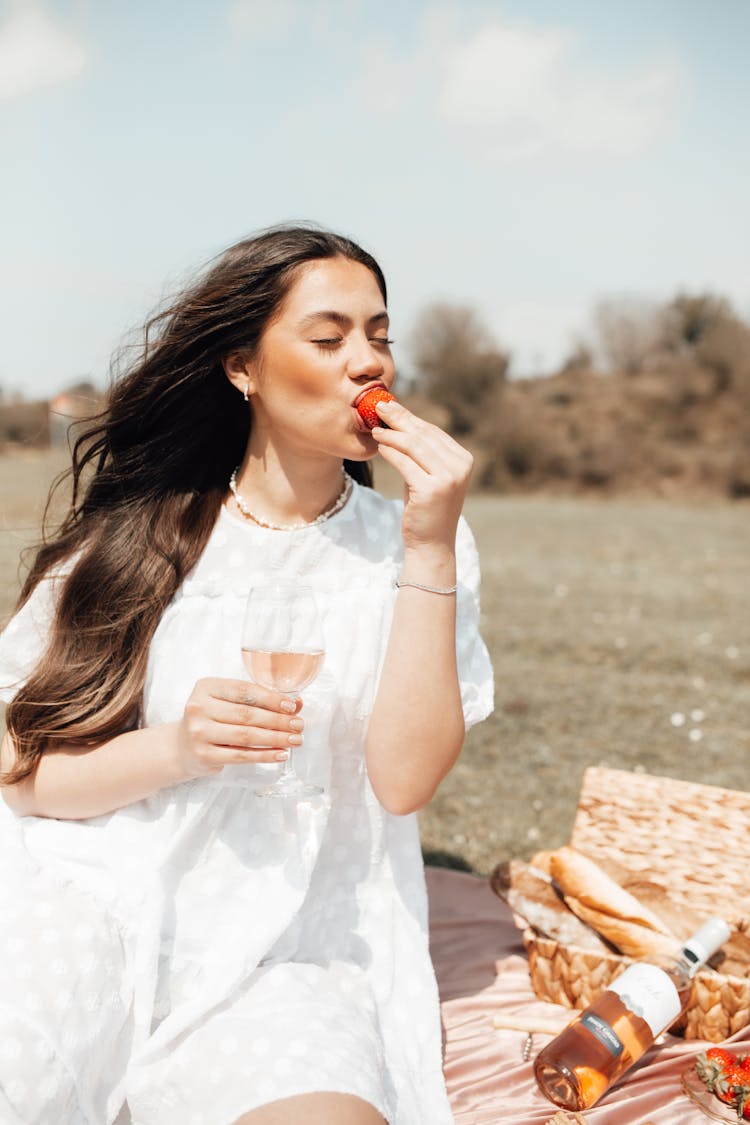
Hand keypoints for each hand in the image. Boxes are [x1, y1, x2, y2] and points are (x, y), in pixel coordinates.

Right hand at [175, 677, 302, 777]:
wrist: (182, 747)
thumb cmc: (211, 720)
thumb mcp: (229, 703)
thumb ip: (259, 701)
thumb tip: (296, 704)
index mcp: (206, 687)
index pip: (244, 691)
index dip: (271, 698)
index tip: (292, 706)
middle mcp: (199, 707)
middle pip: (247, 714)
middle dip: (278, 720)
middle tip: (298, 725)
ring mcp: (199, 732)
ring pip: (246, 736)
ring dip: (275, 738)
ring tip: (294, 739)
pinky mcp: (204, 754)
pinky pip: (241, 756)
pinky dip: (264, 755)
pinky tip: (280, 754)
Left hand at [371, 398, 472, 552]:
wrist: (431, 544)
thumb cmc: (425, 509)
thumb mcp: (427, 476)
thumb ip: (421, 452)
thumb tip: (400, 419)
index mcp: (463, 459)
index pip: (432, 431)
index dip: (409, 417)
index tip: (390, 406)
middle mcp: (460, 466)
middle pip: (423, 435)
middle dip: (398, 419)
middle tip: (378, 407)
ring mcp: (448, 478)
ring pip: (413, 445)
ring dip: (391, 434)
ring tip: (374, 428)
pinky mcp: (432, 489)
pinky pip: (404, 463)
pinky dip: (390, 452)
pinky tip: (379, 446)